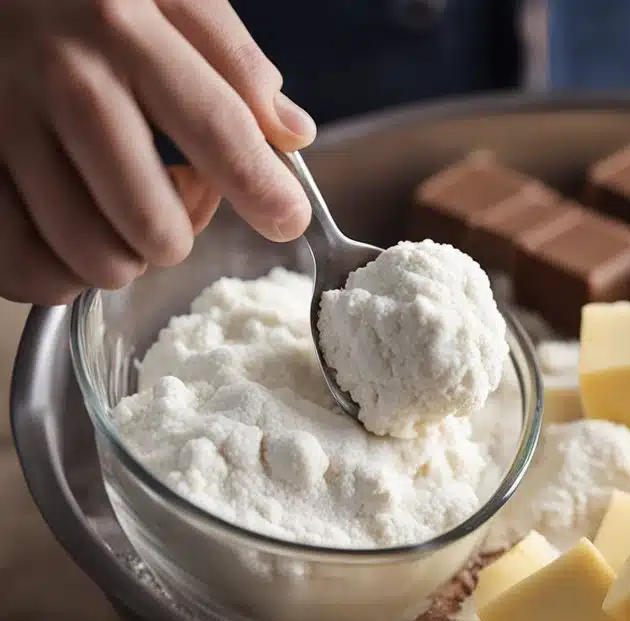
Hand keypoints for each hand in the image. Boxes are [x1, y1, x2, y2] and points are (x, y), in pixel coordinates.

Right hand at [0, 0, 314, 304]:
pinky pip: (23, 266)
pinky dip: (61, 274)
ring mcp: (2, 127)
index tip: (287, 220)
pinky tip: (75, 236)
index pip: (220, 133)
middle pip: (152, 225)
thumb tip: (292, 134)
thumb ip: (232, 56)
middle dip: (181, 232)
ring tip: (119, 208)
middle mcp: (61, 83)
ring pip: (93, 258)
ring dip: (125, 255)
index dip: (266, 193)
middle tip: (176, 197)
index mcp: (122, 30)